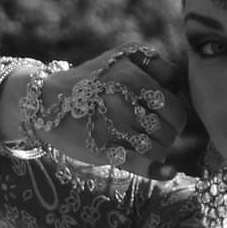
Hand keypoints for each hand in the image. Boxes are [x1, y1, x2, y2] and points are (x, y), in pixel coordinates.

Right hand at [4, 44, 189, 176]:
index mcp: (131, 73)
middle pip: (171, 127)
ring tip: (142, 144)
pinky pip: (144, 163)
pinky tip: (167, 171)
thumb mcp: (122, 56)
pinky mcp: (104, 149)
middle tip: (154, 134)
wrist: (44, 101)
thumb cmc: (91, 80)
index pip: (175, 104)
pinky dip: (159, 170)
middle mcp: (123, 97)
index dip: (175, 115)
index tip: (162, 118)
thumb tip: (182, 89)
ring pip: (159, 147)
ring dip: (158, 150)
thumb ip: (157, 64)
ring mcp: (113, 124)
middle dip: (169, 133)